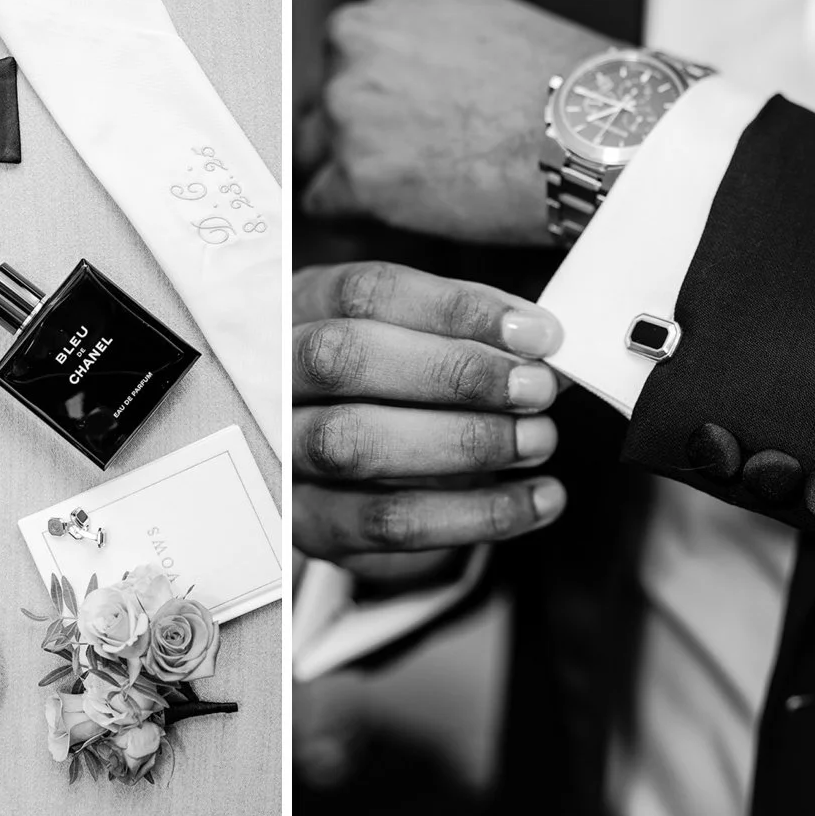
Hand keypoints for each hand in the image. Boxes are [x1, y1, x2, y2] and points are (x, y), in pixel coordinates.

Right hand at [293, 261, 566, 563]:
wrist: (330, 470)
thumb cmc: (382, 385)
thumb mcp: (403, 335)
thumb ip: (462, 329)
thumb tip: (542, 342)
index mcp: (298, 306)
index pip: (366, 292)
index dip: (456, 309)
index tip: (536, 333)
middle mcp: (272, 375)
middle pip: (345, 359)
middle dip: (455, 373)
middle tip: (536, 389)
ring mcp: (282, 452)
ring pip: (356, 443)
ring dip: (465, 442)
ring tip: (538, 440)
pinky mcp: (309, 522)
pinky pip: (389, 523)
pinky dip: (478, 515)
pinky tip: (539, 500)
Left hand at [301, 0, 609, 244]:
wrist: (593, 140)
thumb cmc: (568, 87)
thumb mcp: (493, 20)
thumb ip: (435, 36)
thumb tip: (417, 81)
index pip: (358, 38)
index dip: (385, 83)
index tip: (414, 107)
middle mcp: (358, 33)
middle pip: (330, 87)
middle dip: (362, 121)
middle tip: (415, 149)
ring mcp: (348, 103)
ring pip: (316, 143)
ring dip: (351, 165)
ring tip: (410, 183)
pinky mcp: (353, 172)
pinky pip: (320, 199)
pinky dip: (352, 212)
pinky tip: (396, 213)